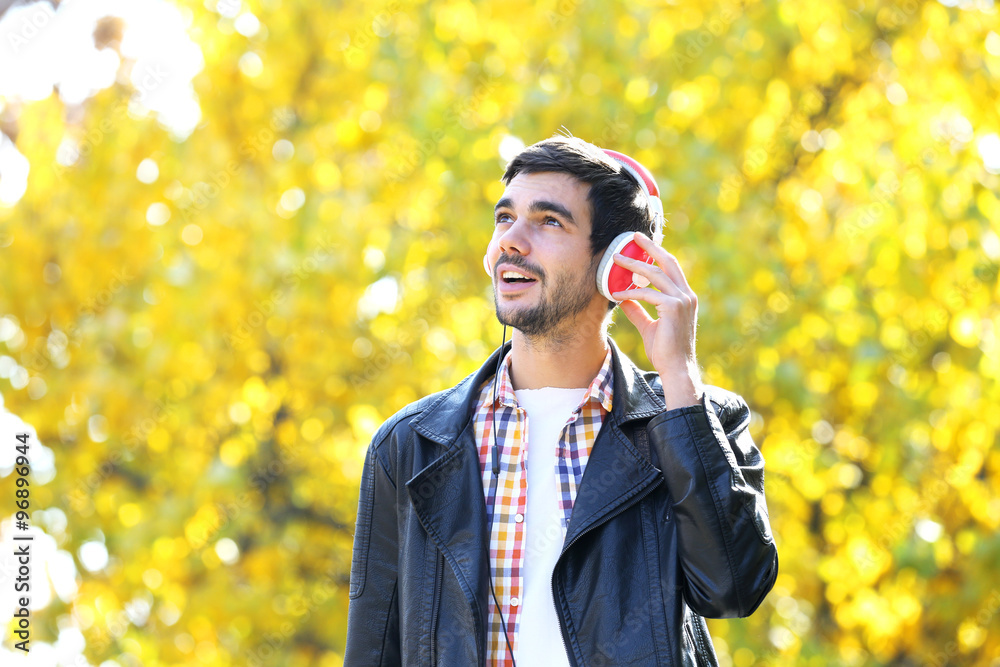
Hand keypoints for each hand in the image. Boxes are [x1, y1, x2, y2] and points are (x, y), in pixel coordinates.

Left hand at [611, 232, 703, 408]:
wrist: (676, 368)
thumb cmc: (665, 351)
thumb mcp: (648, 327)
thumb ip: (638, 311)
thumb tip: (624, 299)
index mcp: (685, 297)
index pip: (671, 268)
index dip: (657, 254)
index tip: (642, 244)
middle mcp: (686, 295)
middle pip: (668, 262)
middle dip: (650, 246)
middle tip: (633, 236)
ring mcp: (682, 300)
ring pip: (655, 274)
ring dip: (634, 264)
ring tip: (616, 259)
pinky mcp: (673, 308)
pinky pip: (647, 294)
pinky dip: (630, 292)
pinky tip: (616, 294)